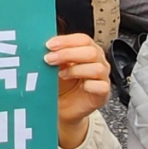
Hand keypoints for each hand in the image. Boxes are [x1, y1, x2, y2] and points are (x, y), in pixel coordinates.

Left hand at [46, 34, 109, 148]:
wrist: (64, 109)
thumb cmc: (62, 85)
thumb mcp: (56, 67)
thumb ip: (54, 55)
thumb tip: (45, 48)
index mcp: (88, 50)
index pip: (82, 39)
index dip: (66, 41)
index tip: (49, 45)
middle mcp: (98, 62)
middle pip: (91, 51)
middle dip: (67, 54)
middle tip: (49, 59)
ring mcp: (102, 78)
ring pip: (96, 68)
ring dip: (76, 70)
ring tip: (61, 75)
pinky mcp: (103, 94)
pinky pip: (100, 86)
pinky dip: (88, 86)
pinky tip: (78, 87)